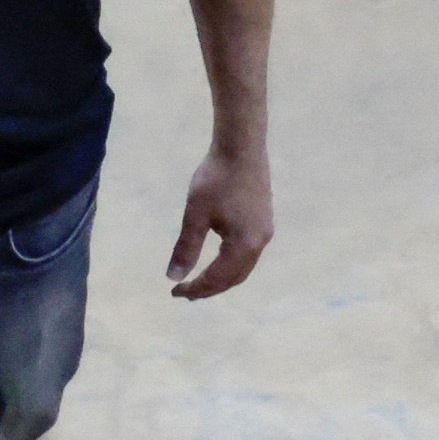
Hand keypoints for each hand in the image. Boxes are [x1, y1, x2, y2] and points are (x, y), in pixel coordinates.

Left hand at [170, 143, 274, 298]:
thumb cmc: (215, 179)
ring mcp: (265, 231)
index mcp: (244, 245)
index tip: (175, 292)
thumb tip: (173, 277)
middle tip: (186, 292)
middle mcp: (260, 243)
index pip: (218, 278)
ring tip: (199, 281)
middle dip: (210, 288)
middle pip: (234, 278)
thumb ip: (186, 248)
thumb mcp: (195, 215)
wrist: (241, 147)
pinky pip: (248, 253)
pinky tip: (218, 260)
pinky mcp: (263, 221)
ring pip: (243, 267)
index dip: (196, 288)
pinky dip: (231, 264)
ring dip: (222, 278)